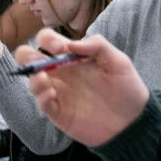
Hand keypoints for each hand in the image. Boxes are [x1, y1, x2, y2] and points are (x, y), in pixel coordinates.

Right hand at [15, 29, 148, 146]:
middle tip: (45, 63)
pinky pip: (41, 103)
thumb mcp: (118, 61)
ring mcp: (58, 92)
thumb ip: (97, 45)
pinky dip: (41, 97)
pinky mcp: (59, 112)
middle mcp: (61, 72)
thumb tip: (71, 44)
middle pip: (29, 58)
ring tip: (45, 79)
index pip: (48, 40)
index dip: (48, 40)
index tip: (61, 49)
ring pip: (31, 81)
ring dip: (33, 78)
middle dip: (27, 56)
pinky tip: (52, 96)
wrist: (132, 120)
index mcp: (73, 57)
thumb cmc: (126, 87)